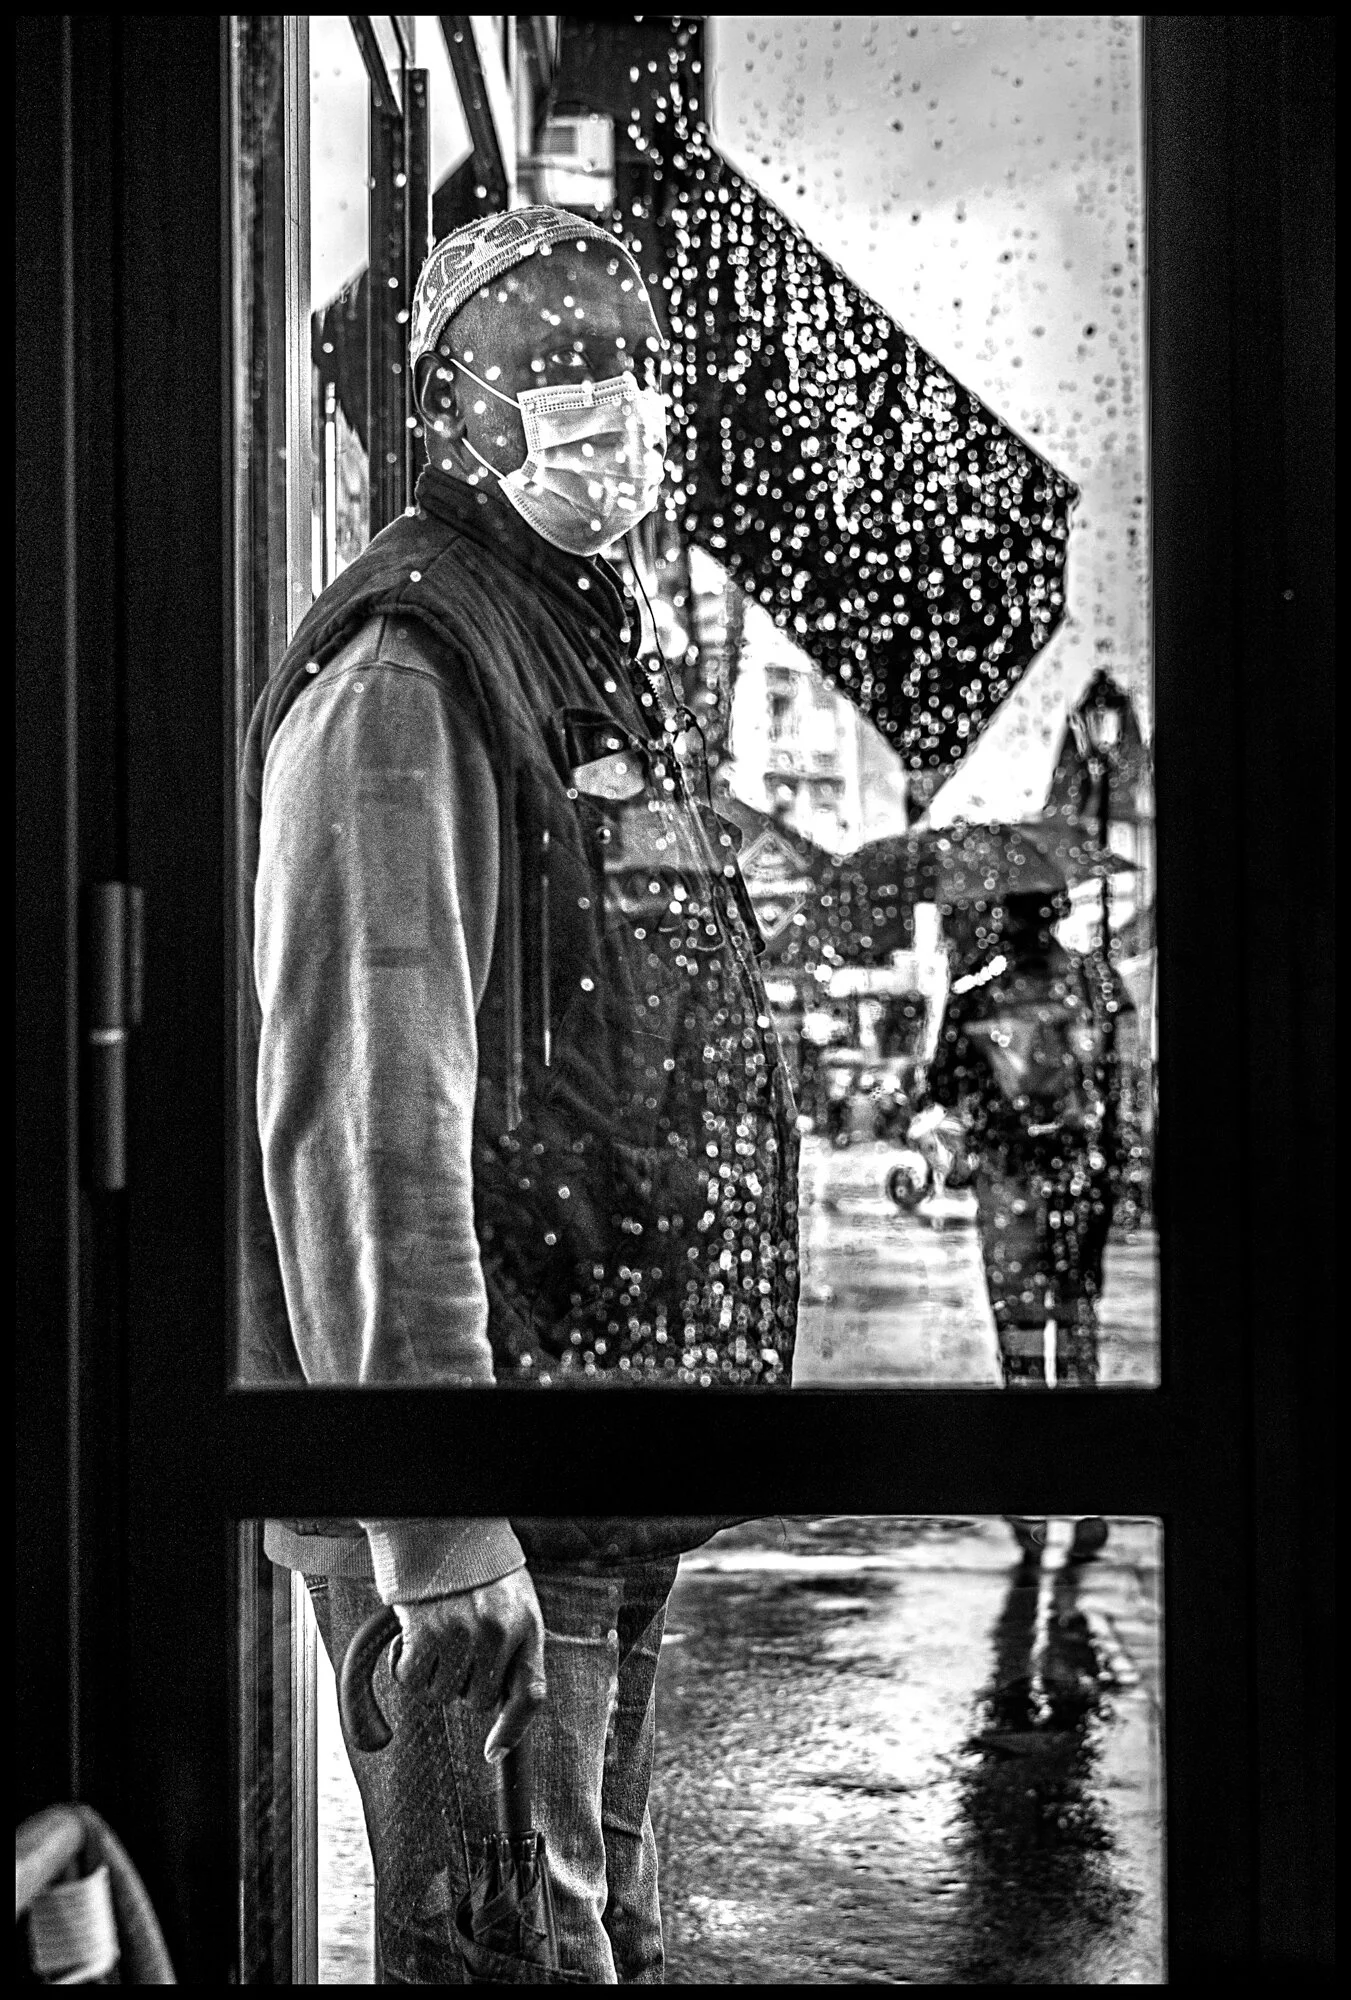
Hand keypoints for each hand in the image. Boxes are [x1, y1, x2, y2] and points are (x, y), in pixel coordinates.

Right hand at [392, 1568, 546, 1761]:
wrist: (444, 1530)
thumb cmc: (481, 1571)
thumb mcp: (516, 1602)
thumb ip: (516, 1648)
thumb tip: (502, 1708)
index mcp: (526, 1625)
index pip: (529, 1693)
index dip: (512, 1730)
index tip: (493, 1752)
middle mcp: (498, 1632)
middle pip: (478, 1701)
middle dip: (466, 1685)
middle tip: (460, 1649)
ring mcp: (461, 1633)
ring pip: (442, 1695)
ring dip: (436, 1676)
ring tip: (439, 1635)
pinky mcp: (425, 1632)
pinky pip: (412, 1681)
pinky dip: (407, 1668)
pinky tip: (413, 1638)